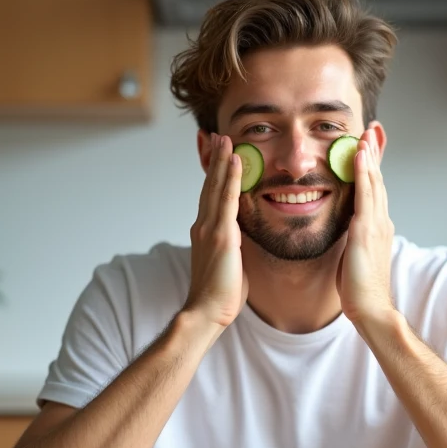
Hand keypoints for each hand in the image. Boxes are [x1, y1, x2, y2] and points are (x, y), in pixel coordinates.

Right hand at [183, 134, 248, 328]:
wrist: (206, 312)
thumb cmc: (220, 294)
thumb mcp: (229, 262)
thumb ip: (233, 246)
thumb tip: (242, 240)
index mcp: (206, 232)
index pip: (210, 196)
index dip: (214, 174)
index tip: (218, 155)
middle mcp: (204, 225)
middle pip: (210, 185)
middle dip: (215, 159)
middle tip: (218, 136)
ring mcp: (210, 229)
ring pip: (216, 187)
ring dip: (221, 161)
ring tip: (226, 139)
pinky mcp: (221, 235)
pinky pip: (227, 200)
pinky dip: (230, 178)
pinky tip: (235, 161)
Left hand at [337, 137, 395, 328]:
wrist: (371, 309)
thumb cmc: (360, 288)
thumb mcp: (355, 256)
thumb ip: (354, 239)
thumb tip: (348, 231)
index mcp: (377, 227)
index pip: (374, 190)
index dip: (371, 167)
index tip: (367, 146)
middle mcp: (380, 221)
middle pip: (377, 180)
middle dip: (374, 154)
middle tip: (371, 130)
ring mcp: (375, 224)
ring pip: (373, 182)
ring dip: (369, 156)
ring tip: (365, 134)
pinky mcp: (366, 230)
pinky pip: (365, 195)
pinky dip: (363, 172)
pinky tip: (358, 156)